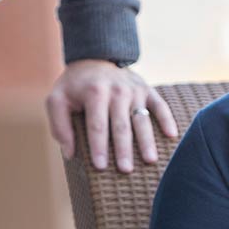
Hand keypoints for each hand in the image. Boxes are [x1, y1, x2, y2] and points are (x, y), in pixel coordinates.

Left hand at [44, 59, 177, 171]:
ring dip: (146, 140)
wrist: (95, 58)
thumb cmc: (75, 86)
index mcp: (94, 92)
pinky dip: (167, 120)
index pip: (97, 125)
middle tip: (125, 170)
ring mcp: (134, 90)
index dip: (98, 146)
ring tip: (150, 160)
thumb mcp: (57, 99)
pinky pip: (160, 105)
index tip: (100, 166)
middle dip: (124, 149)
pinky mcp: (147, 90)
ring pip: (142, 119)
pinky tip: (171, 136)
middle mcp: (117, 91)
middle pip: (121, 125)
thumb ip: (59, 125)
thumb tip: (70, 153)